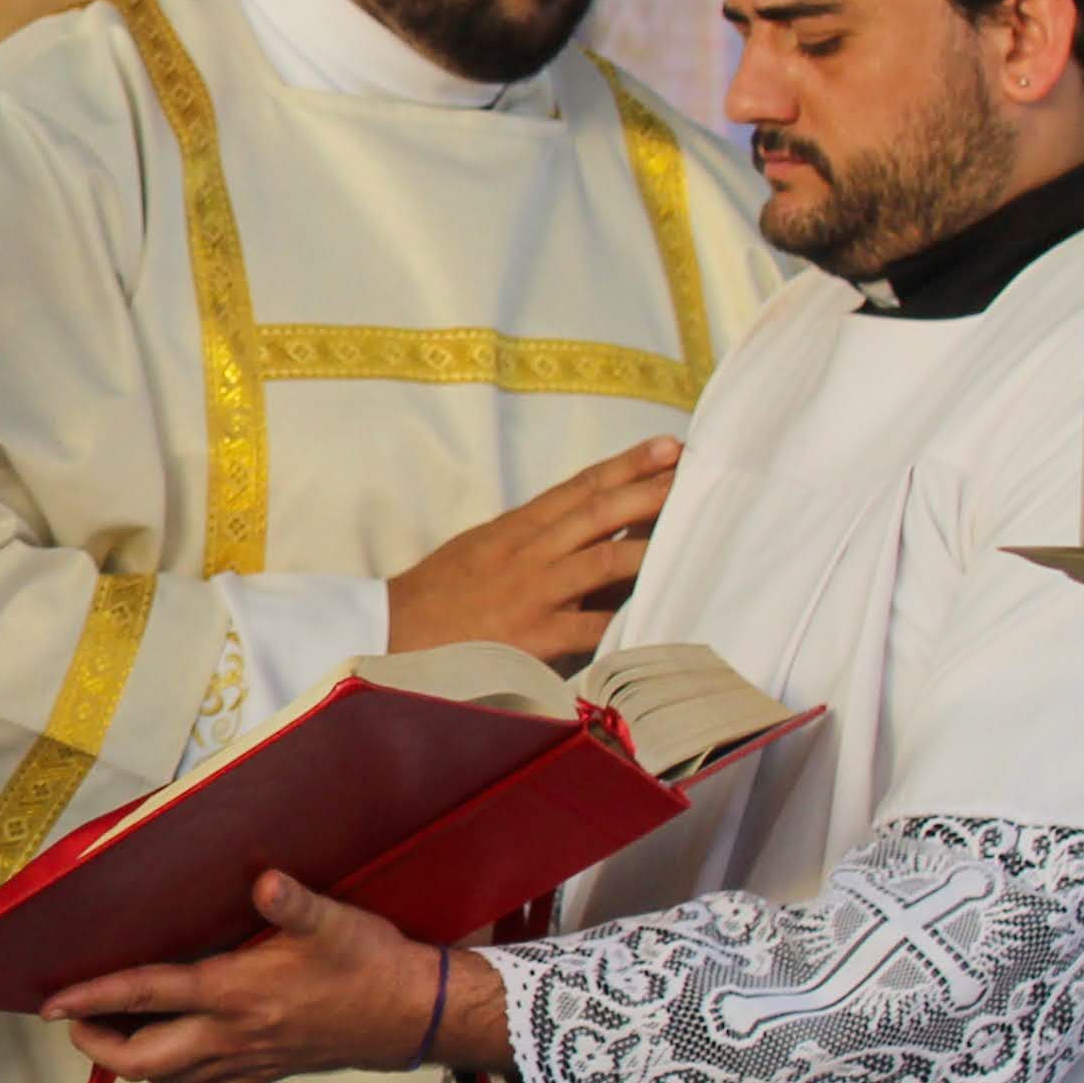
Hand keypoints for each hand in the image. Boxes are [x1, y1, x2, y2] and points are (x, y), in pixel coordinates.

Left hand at [44, 870, 509, 1082]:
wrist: (414, 1017)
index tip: (50, 1004)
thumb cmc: (370, 964)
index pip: (147, 996)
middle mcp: (232, 1036)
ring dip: (131, 1060)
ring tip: (110, 1031)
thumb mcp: (334, 922)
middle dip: (97, 1045)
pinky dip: (172, 1075)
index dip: (93, 999)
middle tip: (74, 1020)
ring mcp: (247, 1062)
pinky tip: (171, 1052)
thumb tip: (264, 880)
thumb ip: (293, 902)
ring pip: (167, 1079)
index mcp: (236, 994)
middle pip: (141, 1060)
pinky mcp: (263, 1074)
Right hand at [384, 441, 682, 667]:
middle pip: (599, 512)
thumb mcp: (481, 550)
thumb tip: (582, 527)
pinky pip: (592, 627)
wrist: (388, 636)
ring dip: (652, 544)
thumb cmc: (438, 596)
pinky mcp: (534, 636)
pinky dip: (627, 621)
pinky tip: (662, 614)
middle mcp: (528, 553)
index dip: (626, 465)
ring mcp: (533, 593)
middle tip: (695, 471)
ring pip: (604, 559)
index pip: (579, 487)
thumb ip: (530, 538)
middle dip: (650, 490)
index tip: (667, 445)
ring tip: (694, 530)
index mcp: (515, 528)